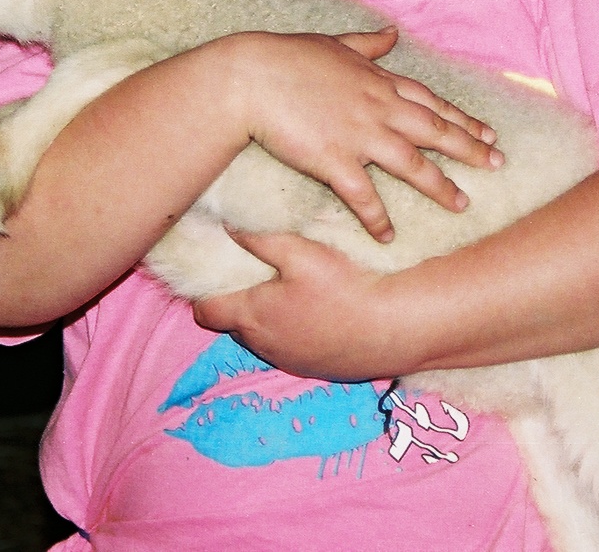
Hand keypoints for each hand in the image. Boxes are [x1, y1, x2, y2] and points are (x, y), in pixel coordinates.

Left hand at [192, 230, 403, 380]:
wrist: (394, 328)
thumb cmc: (343, 286)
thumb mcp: (299, 252)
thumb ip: (259, 240)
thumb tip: (228, 228)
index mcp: (252, 317)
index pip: (206, 312)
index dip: (204, 293)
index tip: (214, 273)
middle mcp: (264, 346)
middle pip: (234, 326)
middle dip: (239, 303)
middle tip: (256, 276)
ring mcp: (290, 362)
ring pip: (264, 340)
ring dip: (268, 320)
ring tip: (290, 293)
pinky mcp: (316, 370)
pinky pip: (291, 351)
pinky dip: (295, 334)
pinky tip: (317, 314)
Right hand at [222, 27, 501, 242]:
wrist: (250, 77)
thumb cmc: (286, 57)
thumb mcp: (334, 44)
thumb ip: (368, 45)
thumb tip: (393, 34)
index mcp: (378, 82)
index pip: (431, 102)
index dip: (462, 119)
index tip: (488, 132)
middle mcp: (378, 108)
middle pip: (434, 131)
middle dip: (470, 149)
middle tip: (498, 164)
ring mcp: (359, 135)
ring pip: (412, 164)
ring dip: (440, 186)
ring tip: (463, 204)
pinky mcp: (334, 160)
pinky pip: (364, 195)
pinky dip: (378, 217)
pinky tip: (390, 236)